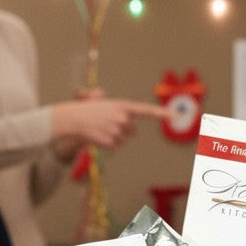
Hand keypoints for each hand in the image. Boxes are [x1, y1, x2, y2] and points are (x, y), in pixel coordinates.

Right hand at [51, 98, 170, 152]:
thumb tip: (105, 99)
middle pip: (133, 131)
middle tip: (106, 124)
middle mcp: (123, 118)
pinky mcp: (111, 142)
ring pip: (123, 140)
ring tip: (99, 129)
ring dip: (113, 137)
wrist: (70, 119)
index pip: (146, 110)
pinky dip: (107, 144)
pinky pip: (115, 147)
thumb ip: (108, 101)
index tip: (175, 115)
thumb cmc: (84, 109)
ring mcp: (117, 130)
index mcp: (123, 106)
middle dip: (123, 130)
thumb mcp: (98, 100)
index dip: (162, 113)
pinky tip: (97, 137)